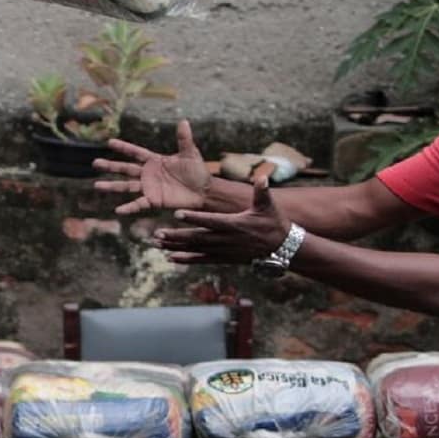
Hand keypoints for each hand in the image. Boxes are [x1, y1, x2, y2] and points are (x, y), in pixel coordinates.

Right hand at [92, 120, 210, 213]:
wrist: (204, 191)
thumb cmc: (198, 171)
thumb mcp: (190, 153)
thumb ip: (184, 139)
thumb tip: (183, 121)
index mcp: (155, 161)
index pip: (136, 152)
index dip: (123, 148)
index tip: (109, 142)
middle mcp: (148, 174)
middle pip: (125, 169)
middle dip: (110, 166)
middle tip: (95, 163)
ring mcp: (149, 188)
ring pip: (126, 186)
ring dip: (112, 186)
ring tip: (97, 185)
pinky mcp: (153, 200)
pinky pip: (138, 204)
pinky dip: (128, 208)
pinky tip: (117, 210)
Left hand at [153, 178, 291, 264]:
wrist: (282, 248)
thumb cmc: (274, 223)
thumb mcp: (269, 206)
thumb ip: (262, 192)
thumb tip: (262, 177)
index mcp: (235, 224)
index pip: (211, 220)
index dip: (194, 217)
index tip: (177, 214)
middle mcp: (227, 240)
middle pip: (197, 238)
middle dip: (176, 236)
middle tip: (157, 234)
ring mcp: (224, 251)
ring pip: (196, 250)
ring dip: (175, 247)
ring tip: (156, 244)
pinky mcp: (224, 258)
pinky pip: (202, 260)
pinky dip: (186, 259)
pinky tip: (170, 258)